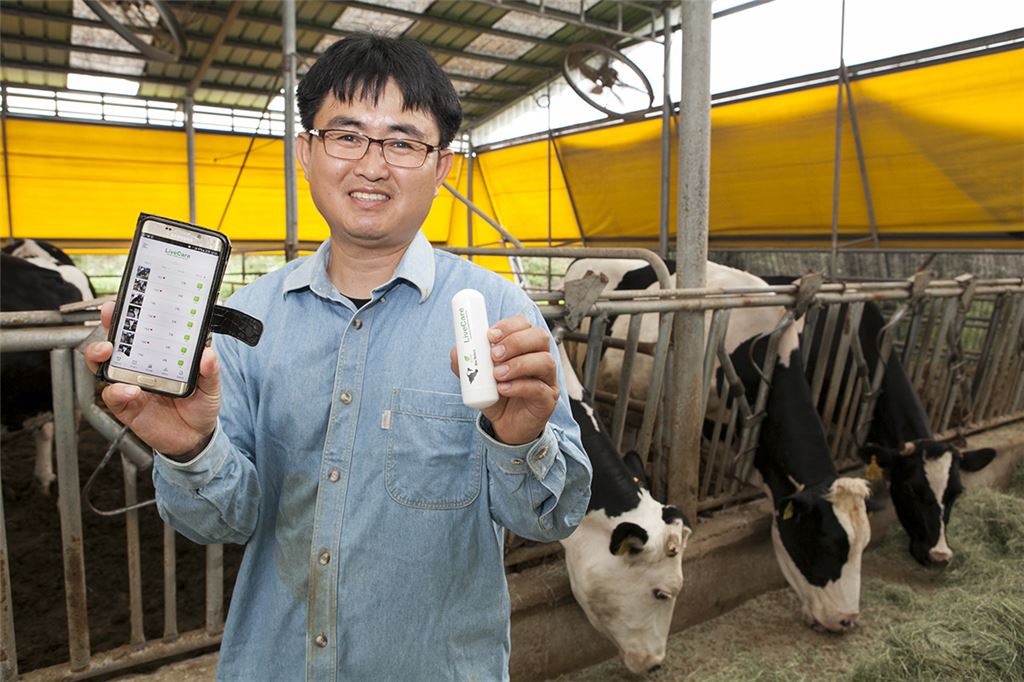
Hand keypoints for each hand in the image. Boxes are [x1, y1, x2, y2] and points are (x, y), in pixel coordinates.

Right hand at [83, 301, 219, 459]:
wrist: (195, 437)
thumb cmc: (199, 405)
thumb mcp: (211, 386)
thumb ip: (210, 370)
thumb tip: (208, 353)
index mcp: (158, 355)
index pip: (141, 331)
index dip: (130, 314)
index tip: (127, 299)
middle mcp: (139, 367)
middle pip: (115, 342)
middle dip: (107, 325)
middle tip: (110, 316)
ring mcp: (129, 385)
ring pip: (103, 366)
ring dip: (100, 354)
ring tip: (107, 351)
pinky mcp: (126, 406)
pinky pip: (113, 396)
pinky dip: (118, 391)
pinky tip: (129, 390)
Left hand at [450, 316, 558, 445]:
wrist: (506, 425)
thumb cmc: (496, 397)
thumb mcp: (477, 379)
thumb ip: (467, 366)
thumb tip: (456, 351)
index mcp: (525, 347)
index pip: (525, 325)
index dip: (509, 326)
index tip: (490, 335)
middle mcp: (541, 358)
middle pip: (539, 337)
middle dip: (515, 342)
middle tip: (494, 355)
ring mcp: (547, 379)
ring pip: (544, 361)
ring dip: (518, 364)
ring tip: (497, 375)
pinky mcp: (548, 399)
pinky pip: (539, 388)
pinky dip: (519, 386)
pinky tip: (503, 389)